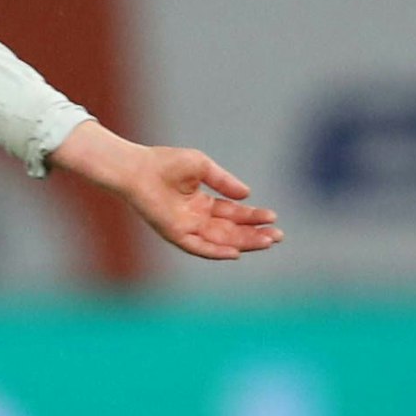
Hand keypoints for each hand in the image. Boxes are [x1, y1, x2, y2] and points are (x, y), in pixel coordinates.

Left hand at [49, 121, 282, 260]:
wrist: (137, 167)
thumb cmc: (164, 162)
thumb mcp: (201, 166)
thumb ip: (223, 181)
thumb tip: (247, 195)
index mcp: (201, 203)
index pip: (233, 214)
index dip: (253, 216)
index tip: (273, 217)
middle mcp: (195, 218)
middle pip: (231, 230)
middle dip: (255, 234)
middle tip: (278, 236)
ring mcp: (186, 227)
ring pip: (220, 240)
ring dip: (244, 243)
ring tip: (267, 242)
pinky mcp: (175, 233)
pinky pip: (199, 247)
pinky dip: (216, 251)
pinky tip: (235, 253)